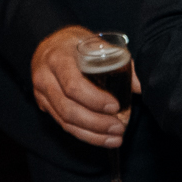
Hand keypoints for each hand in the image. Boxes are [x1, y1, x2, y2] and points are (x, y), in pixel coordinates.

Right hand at [30, 25, 138, 147]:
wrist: (48, 45)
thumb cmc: (75, 43)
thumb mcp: (94, 42)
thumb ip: (117, 60)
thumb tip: (139, 86)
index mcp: (58, 57)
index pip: (73, 85)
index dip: (94, 100)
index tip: (115, 106)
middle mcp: (45, 77)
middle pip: (68, 108)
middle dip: (96, 123)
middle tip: (119, 128)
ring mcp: (41, 94)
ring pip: (65, 121)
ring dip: (92, 134)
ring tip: (115, 138)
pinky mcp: (44, 106)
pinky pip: (63, 125)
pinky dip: (84, 134)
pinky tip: (102, 138)